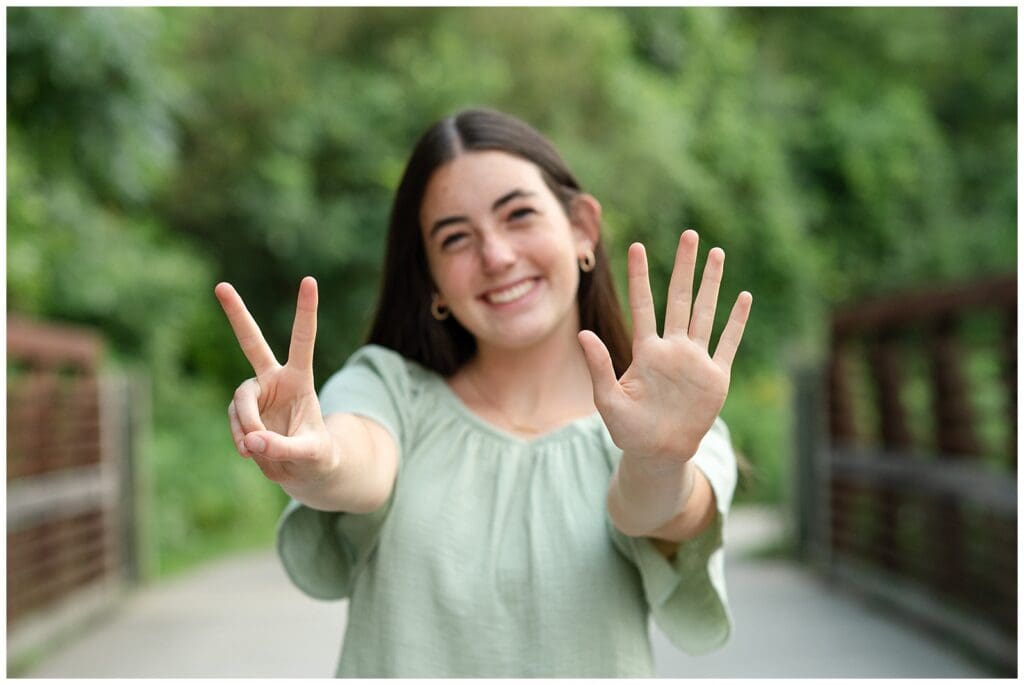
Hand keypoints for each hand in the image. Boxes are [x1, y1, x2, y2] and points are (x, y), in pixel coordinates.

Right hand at [215, 276, 334, 483]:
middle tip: (221, 286)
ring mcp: (255, 396)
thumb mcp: (311, 454)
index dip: (305, 311)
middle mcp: (274, 380)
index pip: (303, 340)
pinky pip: (235, 423)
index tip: (309, 280)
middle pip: (251, 343)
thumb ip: (283, 448)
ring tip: (256, 449)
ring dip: (246, 425)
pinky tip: (250, 452)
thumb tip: (250, 442)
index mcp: (300, 378)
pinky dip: (241, 439)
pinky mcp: (242, 415)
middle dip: (236, 315)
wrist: (304, 471)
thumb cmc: (318, 457)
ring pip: (239, 401)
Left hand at [579, 230, 751, 461]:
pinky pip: (728, 344)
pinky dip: (736, 322)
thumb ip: (599, 365)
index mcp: (646, 351)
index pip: (643, 304)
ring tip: (717, 253)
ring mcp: (695, 360)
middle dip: (685, 266)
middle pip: (679, 298)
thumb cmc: (629, 429)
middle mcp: (672, 348)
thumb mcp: (607, 399)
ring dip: (712, 284)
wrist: (659, 453)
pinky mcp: (715, 377)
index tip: (637, 246)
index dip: (640, 276)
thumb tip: (583, 333)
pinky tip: (743, 297)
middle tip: (689, 235)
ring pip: (705, 312)